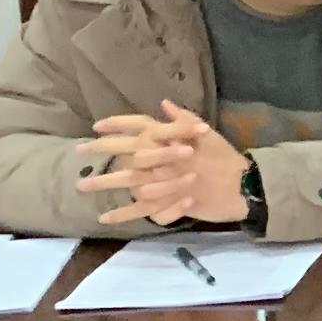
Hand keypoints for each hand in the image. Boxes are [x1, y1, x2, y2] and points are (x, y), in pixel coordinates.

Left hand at [82, 100, 249, 227]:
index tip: (97, 126)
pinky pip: (141, 210)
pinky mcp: (168, 202)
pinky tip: (103, 217)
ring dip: (103, 183)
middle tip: (79, 151)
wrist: (243, 187)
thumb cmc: (226, 159)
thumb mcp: (209, 135)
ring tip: (81, 184)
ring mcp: (164, 181)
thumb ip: (185, 119)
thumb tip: (164, 104)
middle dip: (101, 151)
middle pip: (126, 152)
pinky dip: (122, 214)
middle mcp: (164, 158)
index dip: (117, 124)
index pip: (140, 126)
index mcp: (172, 139)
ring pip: (127, 181)